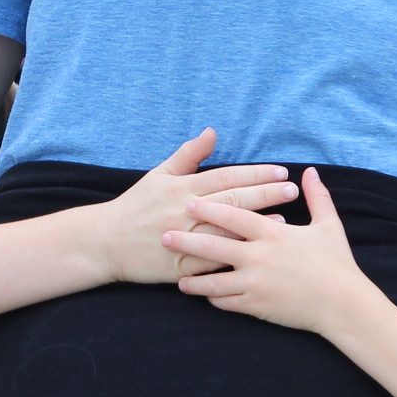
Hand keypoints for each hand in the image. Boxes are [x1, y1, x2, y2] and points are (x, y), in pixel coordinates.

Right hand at [101, 129, 298, 284]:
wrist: (105, 242)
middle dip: (264, 193)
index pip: (226, 177)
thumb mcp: (159, 174)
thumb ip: (189, 154)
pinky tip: (254, 248)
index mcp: (182, 187)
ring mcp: (183, 238)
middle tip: (291, 189)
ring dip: (256, 223)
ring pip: (225, 229)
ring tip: (284, 217)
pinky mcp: (180, 264)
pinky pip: (211, 259)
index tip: (280, 171)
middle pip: (231, 200)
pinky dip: (234, 252)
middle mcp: (184, 210)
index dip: (254, 173)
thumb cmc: (136, 205)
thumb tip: (213, 132)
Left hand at [162, 166, 365, 331]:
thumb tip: (310, 172)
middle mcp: (258, 257)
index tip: (187, 202)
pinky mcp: (256, 306)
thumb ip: (317, 197)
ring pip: (212, 280)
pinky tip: (204, 295)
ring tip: (176, 277)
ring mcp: (254, 284)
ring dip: (192, 278)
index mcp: (272, 233)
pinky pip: (226, 302)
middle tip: (163, 236)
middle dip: (185, 241)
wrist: (343, 304)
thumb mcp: (329, 225)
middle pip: (212, 246)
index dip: (208, 208)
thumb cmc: (336, 263)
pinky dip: (212, 298)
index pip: (233, 216)